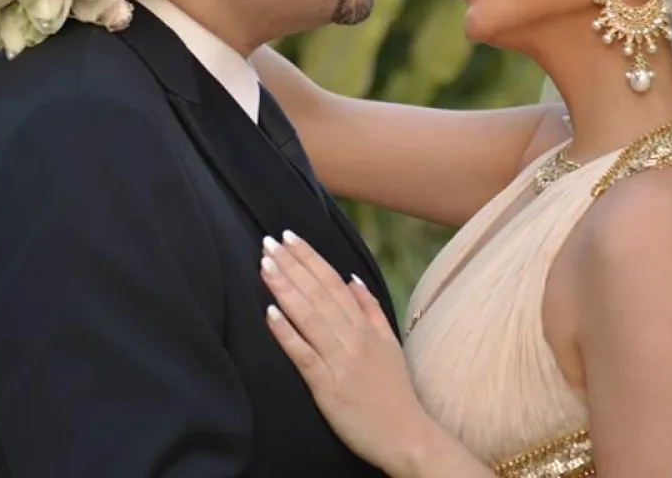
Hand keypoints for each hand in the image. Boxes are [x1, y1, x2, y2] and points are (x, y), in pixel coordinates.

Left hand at [260, 230, 431, 474]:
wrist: (407, 434)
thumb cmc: (394, 390)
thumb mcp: (389, 343)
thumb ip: (371, 309)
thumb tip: (352, 279)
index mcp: (365, 326)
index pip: (333, 282)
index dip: (310, 257)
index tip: (290, 237)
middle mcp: (353, 338)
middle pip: (318, 293)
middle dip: (292, 265)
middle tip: (269, 241)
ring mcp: (340, 361)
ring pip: (309, 317)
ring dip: (286, 288)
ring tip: (265, 265)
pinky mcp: (328, 387)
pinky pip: (304, 355)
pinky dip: (287, 333)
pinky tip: (269, 313)